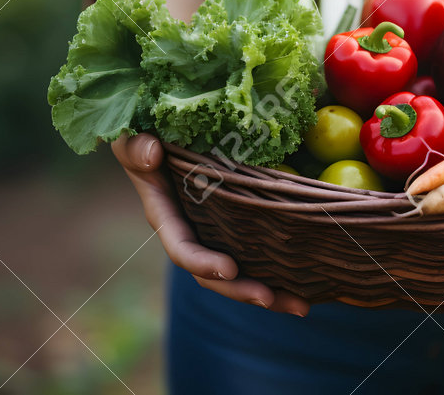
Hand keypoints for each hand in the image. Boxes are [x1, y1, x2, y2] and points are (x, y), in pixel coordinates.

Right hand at [112, 133, 309, 315]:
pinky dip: (284, 273)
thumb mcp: (132, 140)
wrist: (168, 138)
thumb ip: (135, 148)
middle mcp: (194, 235)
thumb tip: (151, 153)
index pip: (183, 249)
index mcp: (168, 219)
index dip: (203, 263)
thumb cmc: (147, 137)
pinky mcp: (242, 230)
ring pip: (243, 275)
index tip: (229, 269)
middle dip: (242, 290)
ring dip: (270, 294)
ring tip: (300, 306)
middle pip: (216, 275)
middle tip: (269, 297)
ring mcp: (219, 236)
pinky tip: (312, 287)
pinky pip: (261, 257)